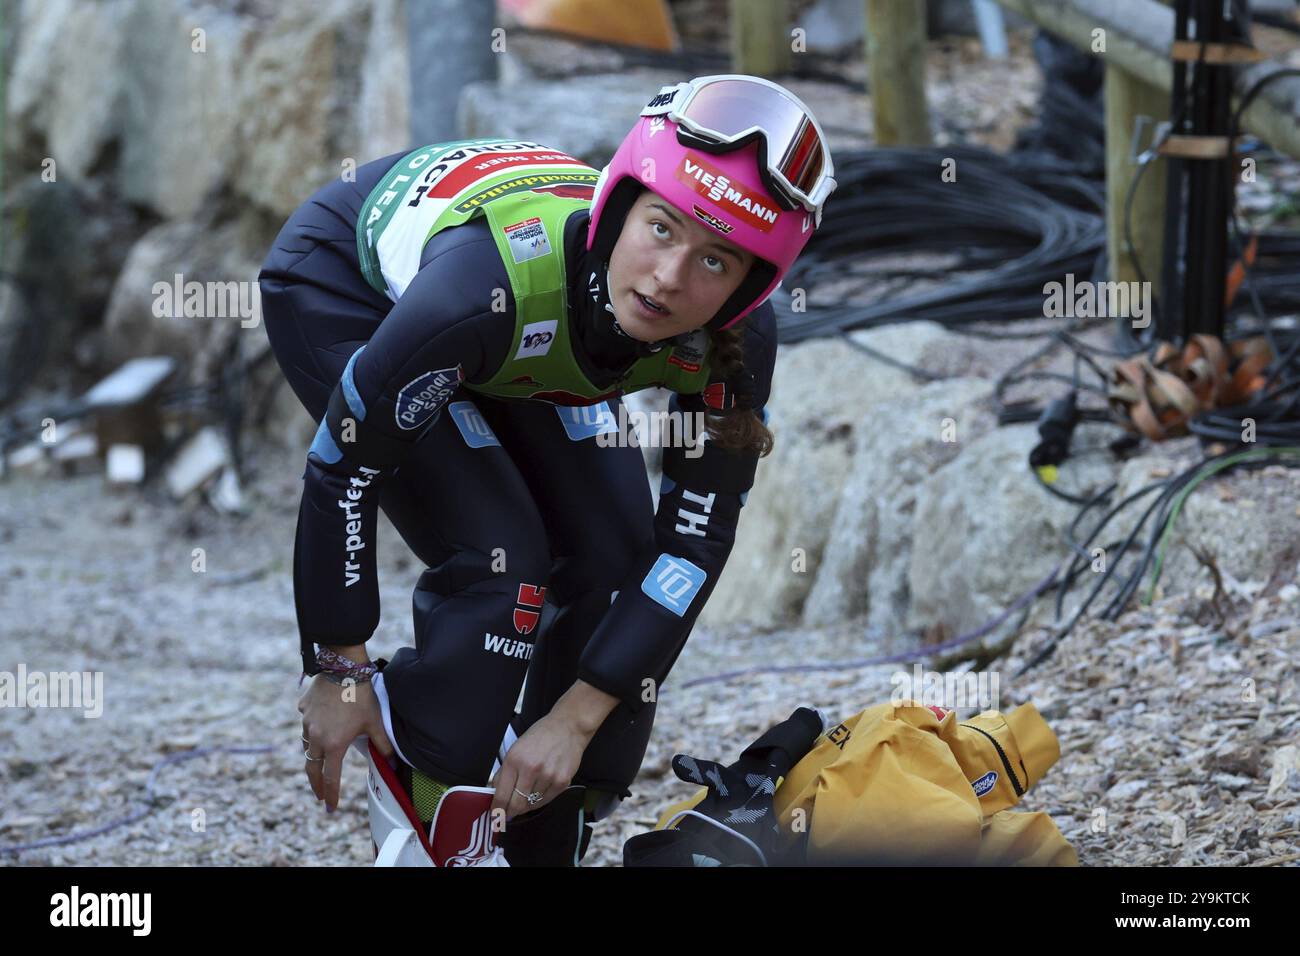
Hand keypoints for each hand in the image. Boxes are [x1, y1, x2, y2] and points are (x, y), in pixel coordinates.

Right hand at [299, 674, 393, 811]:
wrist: (343, 668)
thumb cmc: (361, 696)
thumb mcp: (375, 722)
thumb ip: (383, 745)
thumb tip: (392, 763)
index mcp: (334, 744)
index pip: (330, 778)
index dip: (331, 794)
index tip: (331, 806)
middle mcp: (315, 737)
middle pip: (312, 768)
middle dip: (315, 784)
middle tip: (319, 794)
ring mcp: (306, 723)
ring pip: (307, 746)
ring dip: (313, 757)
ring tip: (320, 763)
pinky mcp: (302, 709)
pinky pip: (305, 724)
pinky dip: (311, 730)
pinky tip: (320, 725)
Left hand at [490, 712, 590, 821]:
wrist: (568, 727)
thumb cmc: (540, 736)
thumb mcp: (515, 749)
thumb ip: (504, 772)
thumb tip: (496, 793)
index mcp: (515, 760)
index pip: (501, 795)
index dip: (497, 809)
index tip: (495, 816)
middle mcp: (531, 769)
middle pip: (516, 805)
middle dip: (510, 812)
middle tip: (508, 813)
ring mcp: (548, 777)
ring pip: (531, 805)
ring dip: (526, 805)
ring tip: (526, 796)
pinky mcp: (562, 782)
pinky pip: (546, 801)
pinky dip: (539, 801)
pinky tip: (538, 792)